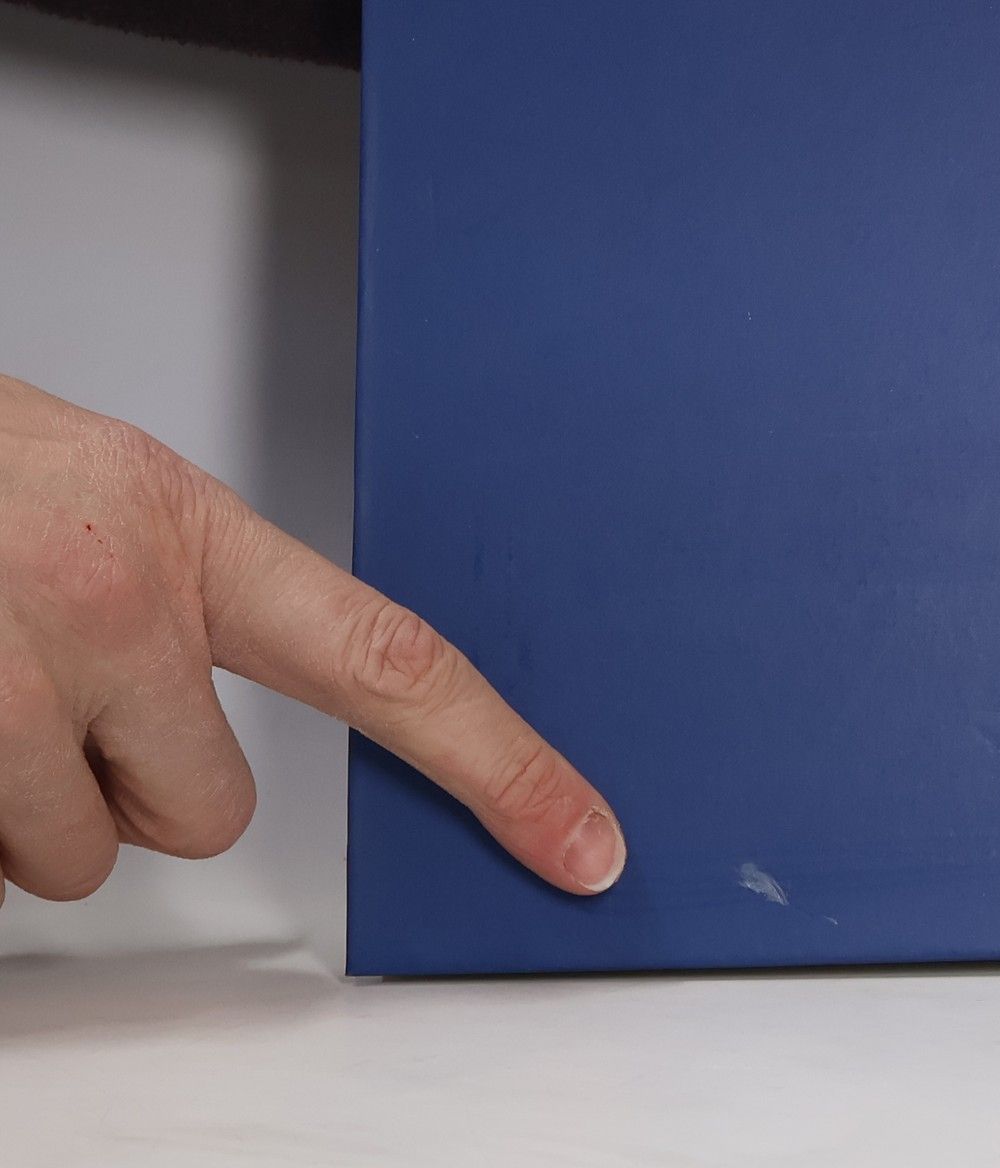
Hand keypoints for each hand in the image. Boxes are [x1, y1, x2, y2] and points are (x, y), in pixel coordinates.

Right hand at [0, 372, 623, 905]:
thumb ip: (182, 605)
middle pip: (206, 816)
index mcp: (187, 534)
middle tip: (58, 688)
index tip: (582, 837)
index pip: (392, 663)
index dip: (503, 762)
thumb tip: (199, 730)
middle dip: (137, 783)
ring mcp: (5, 684)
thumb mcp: (104, 500)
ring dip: (29, 804)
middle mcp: (113, 606)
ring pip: (72, 859)